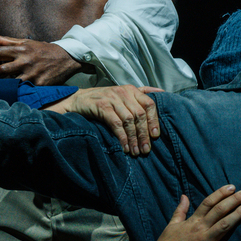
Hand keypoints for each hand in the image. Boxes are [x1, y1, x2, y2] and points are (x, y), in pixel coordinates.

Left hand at [0, 32, 81, 84]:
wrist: (66, 58)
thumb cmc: (43, 50)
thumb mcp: (26, 42)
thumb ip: (7, 40)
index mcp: (21, 49)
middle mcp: (25, 60)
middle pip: (1, 69)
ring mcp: (32, 73)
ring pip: (11, 82)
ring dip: (3, 84)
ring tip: (2, 84)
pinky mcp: (39, 83)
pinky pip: (24, 89)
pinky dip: (18, 90)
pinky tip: (17, 89)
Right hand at [46, 85, 161, 155]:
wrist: (78, 99)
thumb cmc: (103, 99)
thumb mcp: (122, 93)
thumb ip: (141, 93)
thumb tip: (162, 92)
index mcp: (131, 90)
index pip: (149, 104)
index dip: (154, 120)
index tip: (155, 135)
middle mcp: (124, 93)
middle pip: (140, 114)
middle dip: (144, 134)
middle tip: (146, 149)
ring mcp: (113, 99)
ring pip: (129, 120)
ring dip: (134, 138)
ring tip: (135, 151)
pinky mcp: (102, 107)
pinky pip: (116, 124)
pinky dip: (122, 137)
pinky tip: (124, 147)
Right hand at [148, 186, 240, 240]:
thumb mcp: (172, 224)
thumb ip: (180, 210)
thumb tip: (184, 195)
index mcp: (193, 220)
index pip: (208, 202)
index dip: (221, 193)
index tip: (232, 187)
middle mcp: (200, 228)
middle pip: (219, 210)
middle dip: (233, 201)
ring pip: (224, 226)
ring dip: (237, 216)